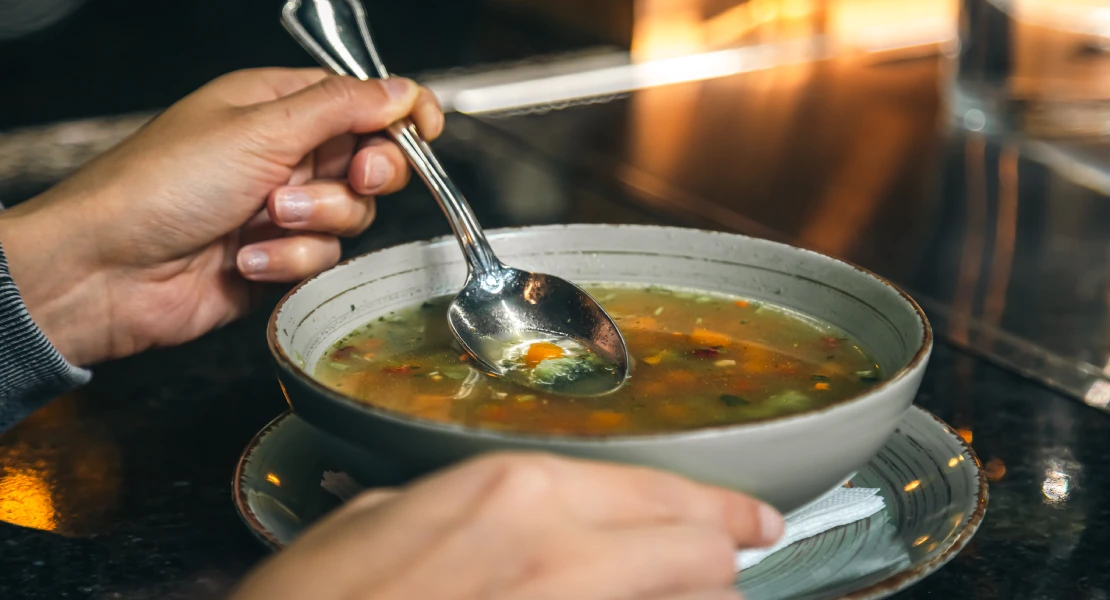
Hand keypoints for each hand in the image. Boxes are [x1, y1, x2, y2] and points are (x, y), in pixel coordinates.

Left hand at [0, 68, 442, 364]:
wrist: (108, 270)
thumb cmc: (160, 186)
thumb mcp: (261, 129)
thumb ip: (343, 108)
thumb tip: (402, 89)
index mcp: (277, 106)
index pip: (362, 100)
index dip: (401, 113)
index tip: (427, 130)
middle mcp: (284, 154)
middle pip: (371, 161)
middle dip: (364, 175)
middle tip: (357, 177)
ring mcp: (282, 209)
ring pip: (352, 216)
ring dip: (315, 222)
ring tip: (265, 219)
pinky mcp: (278, 258)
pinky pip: (321, 260)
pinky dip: (288, 261)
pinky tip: (246, 257)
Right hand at [230, 453, 783, 599]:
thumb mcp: (373, 521)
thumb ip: (459, 508)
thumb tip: (516, 517)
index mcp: (513, 495)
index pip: (662, 493)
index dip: (722, 509)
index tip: (753, 522)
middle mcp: (561, 557)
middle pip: (702, 558)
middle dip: (719, 562)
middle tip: (726, 565)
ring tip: (688, 596)